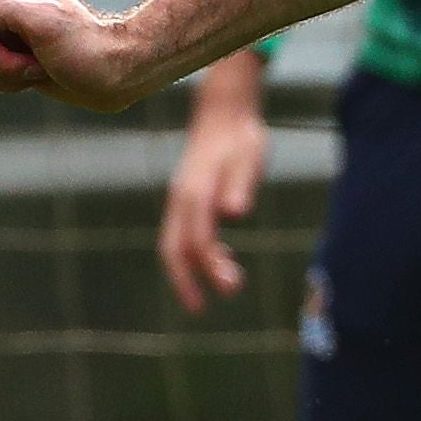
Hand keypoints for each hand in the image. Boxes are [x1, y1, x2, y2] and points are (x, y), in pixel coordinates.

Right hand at [0, 0, 145, 110]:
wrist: (118, 74)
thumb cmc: (88, 45)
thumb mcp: (43, 21)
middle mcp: (1, 9)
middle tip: (30, 59)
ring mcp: (5, 37)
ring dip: (2, 73)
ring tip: (39, 68)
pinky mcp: (11, 62)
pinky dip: (7, 83)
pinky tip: (37, 78)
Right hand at [159, 51, 270, 312]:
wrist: (225, 112)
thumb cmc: (241, 136)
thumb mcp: (248, 157)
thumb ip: (241, 185)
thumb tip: (234, 212)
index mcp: (195, 193)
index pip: (199, 240)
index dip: (210, 269)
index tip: (228, 290)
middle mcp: (182, 199)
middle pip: (173, 248)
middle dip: (184, 280)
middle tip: (199, 309)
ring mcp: (181, 199)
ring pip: (175, 242)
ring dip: (192, 269)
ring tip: (222, 287)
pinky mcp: (188, 198)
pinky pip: (185, 232)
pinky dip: (198, 252)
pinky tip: (224, 260)